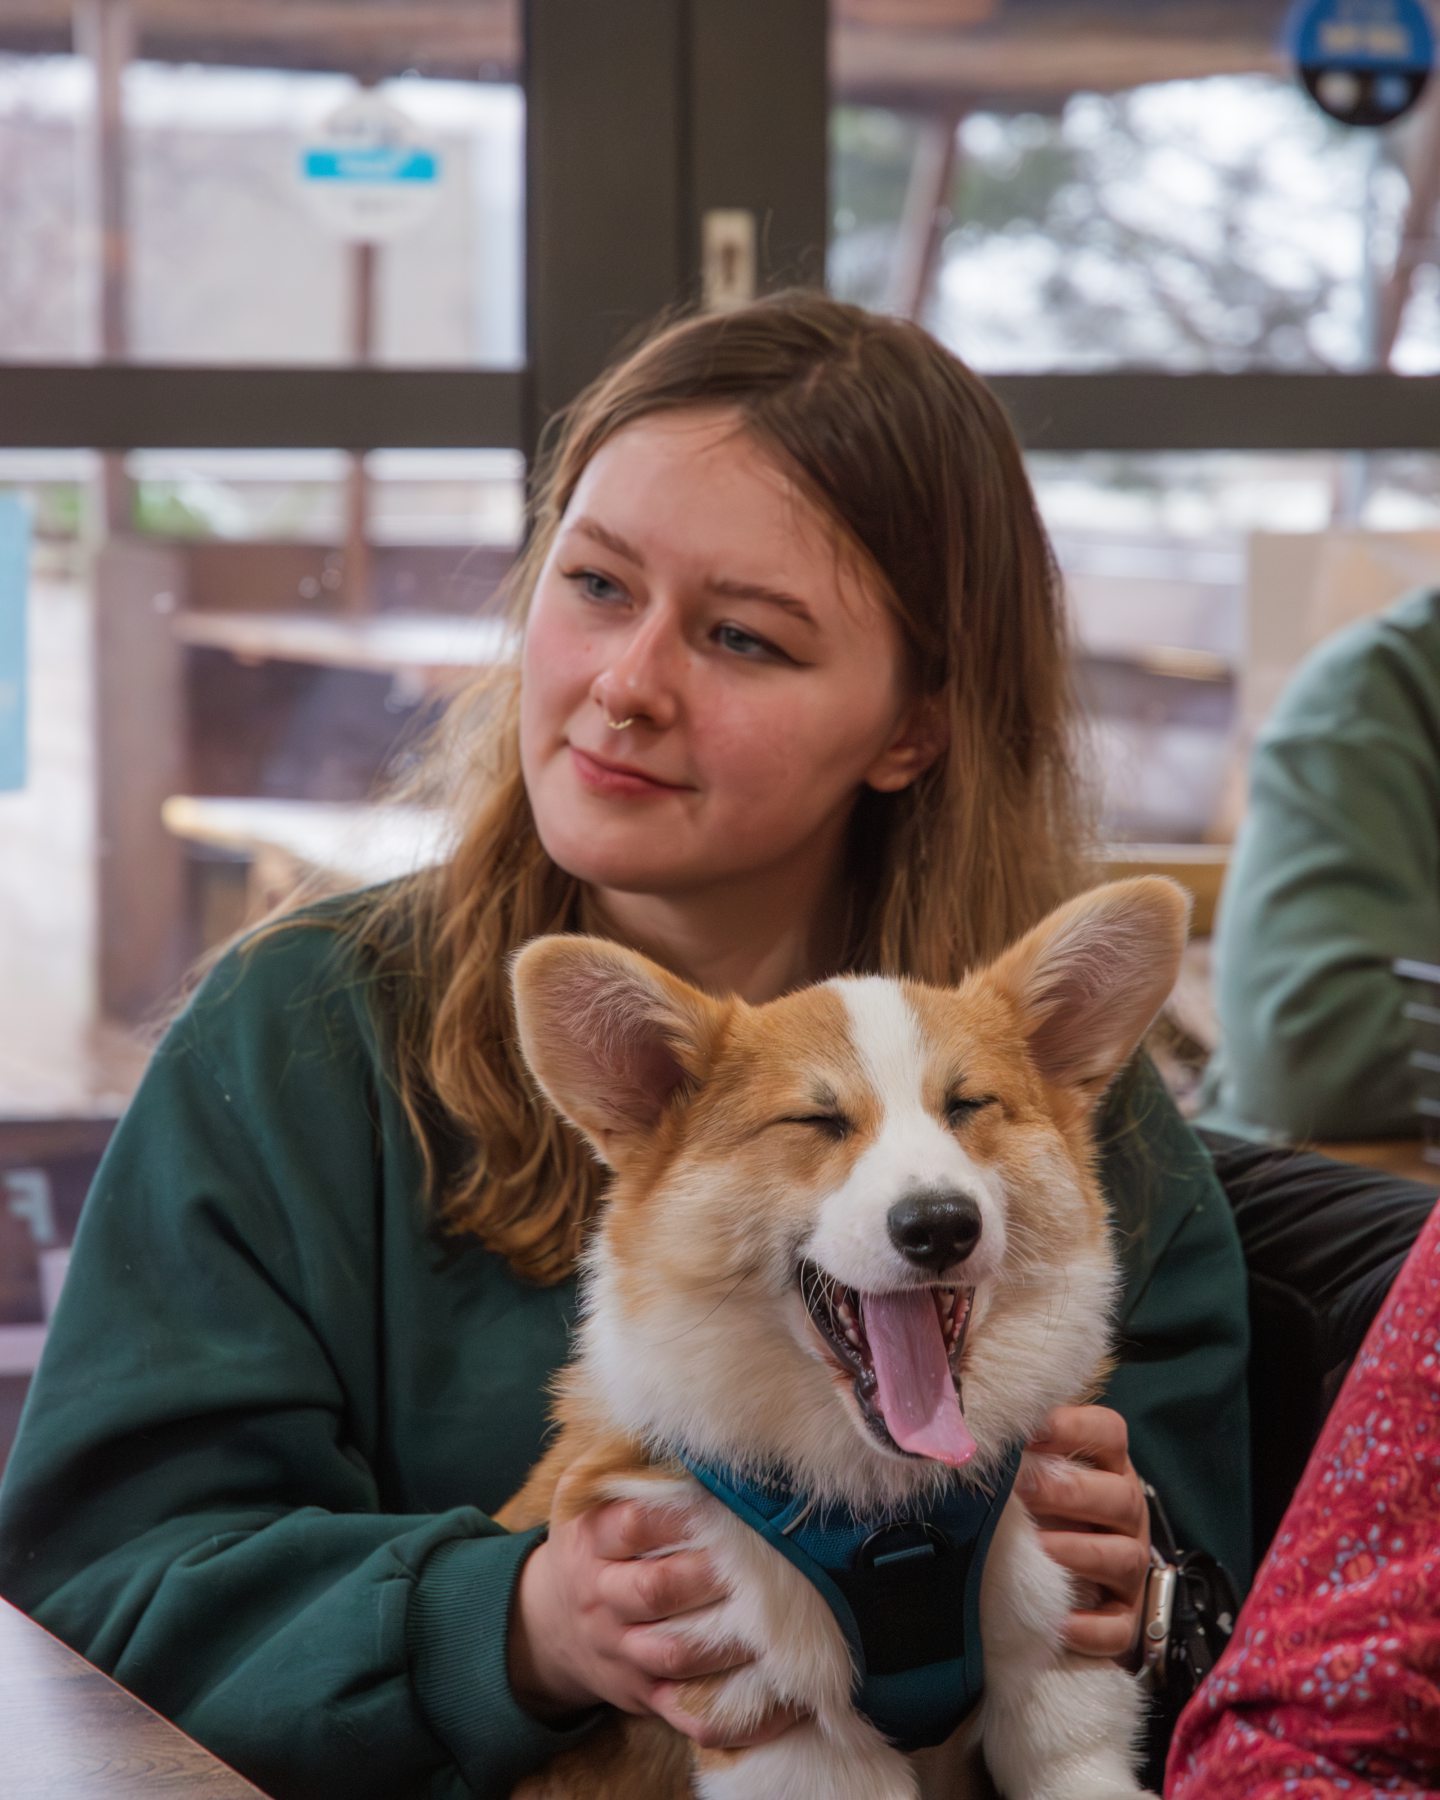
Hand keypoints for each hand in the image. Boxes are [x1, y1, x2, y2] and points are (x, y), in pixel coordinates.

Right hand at [508, 1471, 805, 1748]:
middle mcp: (603, 1600)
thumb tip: (685, 1413)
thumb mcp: (588, 1496)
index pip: (630, 1528)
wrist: (547, 1625)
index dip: (674, 1517)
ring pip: (673, 1657)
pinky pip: (688, 1714)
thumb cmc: (591, 1544)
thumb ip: (630, 1462)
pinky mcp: (644, 1698)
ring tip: (781, 1624)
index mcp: (591, 1542)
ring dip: (727, 1643)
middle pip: (654, 1593)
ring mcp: (622, 1654)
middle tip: (765, 1558)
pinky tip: (783, 1700)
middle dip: (708, 1577)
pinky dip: (735, 1715)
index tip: (721, 1501)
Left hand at [1021, 1404, 1149, 1661]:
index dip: (1071, 1428)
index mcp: (1108, 1468)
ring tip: (1038, 1550)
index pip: (1108, 1432)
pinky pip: (1118, 1627)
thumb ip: (1021, 1453)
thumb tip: (969, 1430)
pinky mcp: (1126, 1619)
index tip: (1027, 1432)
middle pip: (1118, 1495)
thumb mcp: (1041, 1475)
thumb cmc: (1048, 1513)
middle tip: (1021, 1490)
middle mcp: (1128, 1513)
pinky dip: (1089, 1627)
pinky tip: (1057, 1620)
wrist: (1078, 1585)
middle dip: (1067, 1492)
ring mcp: (1131, 1568)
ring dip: (1078, 1553)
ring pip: (1123, 1557)